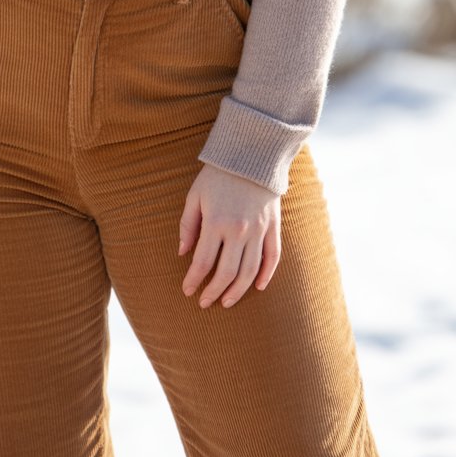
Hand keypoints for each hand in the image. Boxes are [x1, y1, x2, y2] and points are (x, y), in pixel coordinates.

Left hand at [178, 164, 280, 307]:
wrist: (251, 153)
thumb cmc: (217, 174)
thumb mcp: (195, 195)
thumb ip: (188, 225)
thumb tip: (182, 253)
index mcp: (216, 222)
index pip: (203, 262)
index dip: (194, 280)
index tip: (187, 291)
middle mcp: (239, 230)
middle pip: (227, 273)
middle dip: (214, 292)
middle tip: (205, 303)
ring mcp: (259, 230)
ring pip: (250, 271)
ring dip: (238, 291)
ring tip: (227, 302)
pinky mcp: (273, 227)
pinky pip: (273, 257)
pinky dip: (267, 275)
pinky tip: (258, 287)